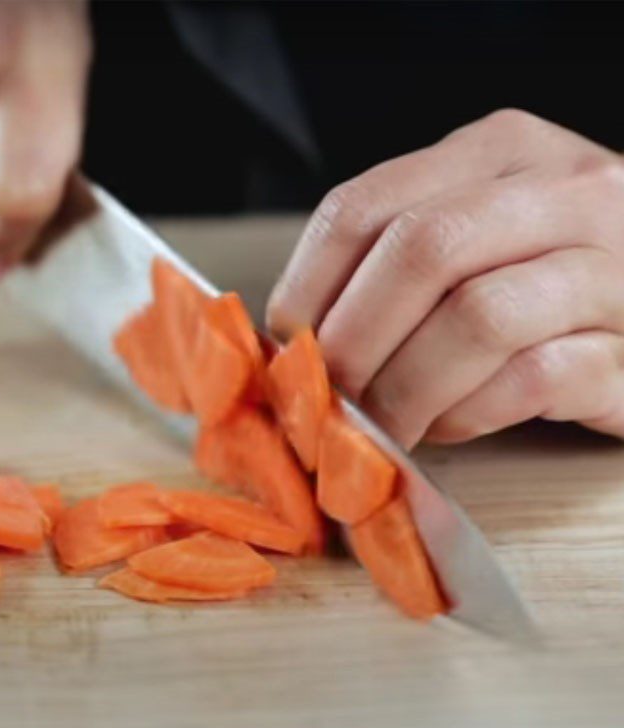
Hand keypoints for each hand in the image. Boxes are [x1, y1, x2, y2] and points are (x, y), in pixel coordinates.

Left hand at [268, 109, 623, 447]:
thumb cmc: (538, 281)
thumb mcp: (466, 240)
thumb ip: (391, 265)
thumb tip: (290, 338)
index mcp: (497, 152)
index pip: (365, 205)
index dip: (307, 287)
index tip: (286, 348)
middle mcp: (563, 190)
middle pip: (421, 251)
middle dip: (354, 341)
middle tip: (328, 400)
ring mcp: (613, 265)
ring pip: (479, 316)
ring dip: (407, 388)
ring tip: (385, 424)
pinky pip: (534, 378)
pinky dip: (469, 413)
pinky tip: (450, 425)